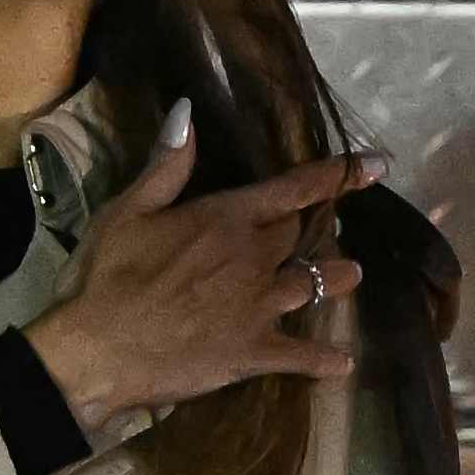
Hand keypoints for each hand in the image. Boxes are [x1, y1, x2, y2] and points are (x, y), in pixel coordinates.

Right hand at [29, 121, 378, 445]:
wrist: (98, 350)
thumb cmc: (105, 276)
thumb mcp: (127, 210)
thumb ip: (167, 164)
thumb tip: (187, 109)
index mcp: (226, 219)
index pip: (295, 190)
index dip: (339, 175)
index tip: (377, 165)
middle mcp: (253, 259)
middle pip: (300, 237)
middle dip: (316, 230)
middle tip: (330, 230)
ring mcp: (259, 307)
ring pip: (315, 286)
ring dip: (335, 279)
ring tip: (351, 275)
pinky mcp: (253, 352)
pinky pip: (302, 356)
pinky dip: (325, 361)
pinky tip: (342, 364)